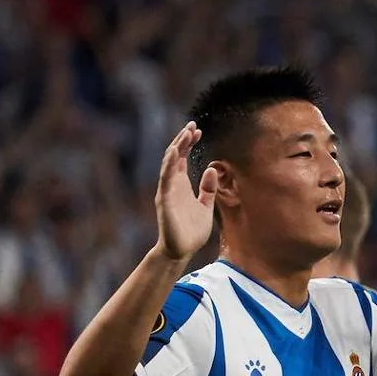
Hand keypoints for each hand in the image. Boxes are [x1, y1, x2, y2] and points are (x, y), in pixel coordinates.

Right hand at [154, 122, 217, 262]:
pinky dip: (169, 165)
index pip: (182, 159)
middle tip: (192, 125)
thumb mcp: (205, 205)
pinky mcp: (164, 200)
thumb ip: (208, 189)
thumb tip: (211, 169)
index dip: (188, 144)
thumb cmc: (192, 230)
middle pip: (175, 157)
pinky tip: (174, 153)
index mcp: (181, 185)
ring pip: (169, 164)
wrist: (182, 250)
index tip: (198, 131)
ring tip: (185, 133)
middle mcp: (172, 185)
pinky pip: (165, 179)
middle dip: (182, 140)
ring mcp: (167, 191)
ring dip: (176, 148)